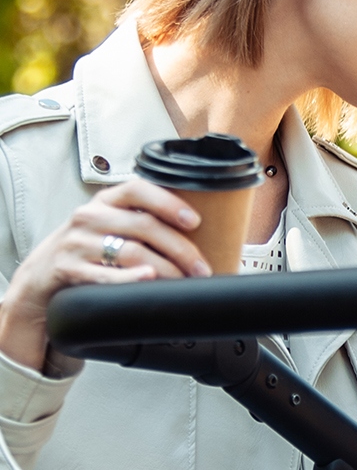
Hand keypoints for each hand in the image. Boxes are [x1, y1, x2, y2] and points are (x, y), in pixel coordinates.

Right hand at [0, 179, 211, 371]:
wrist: (41, 274)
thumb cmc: (90, 247)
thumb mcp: (111, 224)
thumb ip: (142, 220)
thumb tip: (199, 229)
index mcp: (106, 201)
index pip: (138, 189)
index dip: (169, 202)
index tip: (195, 221)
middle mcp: (90, 216)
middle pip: (144, 226)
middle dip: (181, 249)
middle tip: (202, 268)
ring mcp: (77, 242)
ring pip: (131, 252)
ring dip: (165, 269)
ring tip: (185, 280)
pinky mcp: (68, 268)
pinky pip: (104, 275)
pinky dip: (129, 278)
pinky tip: (148, 279)